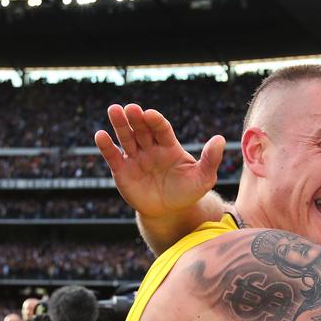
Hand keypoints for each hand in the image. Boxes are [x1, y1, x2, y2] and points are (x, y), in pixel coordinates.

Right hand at [94, 103, 224, 217]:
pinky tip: (100, 135)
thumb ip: (210, 159)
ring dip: (120, 124)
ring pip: (126, 137)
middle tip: (130, 108)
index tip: (150, 114)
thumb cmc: (187, 192)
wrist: (170, 212)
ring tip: (114, 110)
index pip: (161, 129)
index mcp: (169, 146)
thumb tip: (220, 139)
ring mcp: (135, 158)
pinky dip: (106, 146)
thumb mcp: (203, 178)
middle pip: (142, 129)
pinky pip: (113, 156)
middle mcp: (150, 148)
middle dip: (136, 118)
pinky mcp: (122, 170)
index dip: (155, 121)